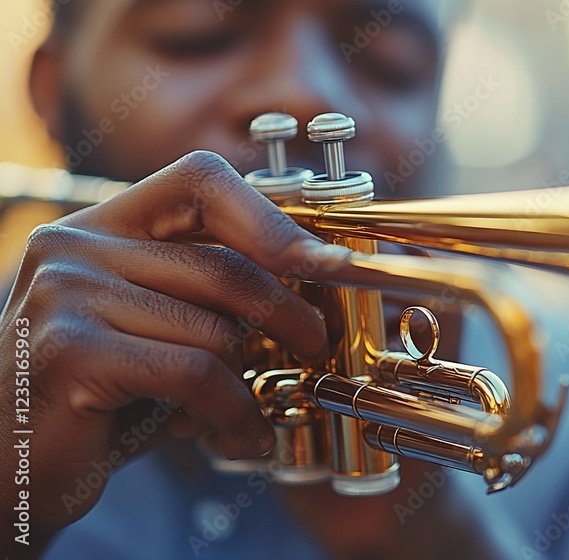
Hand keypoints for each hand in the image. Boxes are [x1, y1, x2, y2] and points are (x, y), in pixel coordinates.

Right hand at [0, 151, 336, 551]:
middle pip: (223, 267)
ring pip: (214, 329)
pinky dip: (231, 410)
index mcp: (103, 224)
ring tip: (245, 415)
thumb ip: (209, 292)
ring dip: (245, 383)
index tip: (326, 260)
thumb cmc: (101, 394)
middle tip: (316, 344)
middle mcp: (77, 244)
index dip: (272, 219)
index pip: (202, 180)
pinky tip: (238, 435)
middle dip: (286, 314)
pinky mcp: (71, 349)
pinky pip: (195, 371)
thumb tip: (314, 271)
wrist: (12, 464)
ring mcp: (67, 293)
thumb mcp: (157, 325)